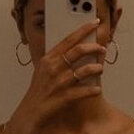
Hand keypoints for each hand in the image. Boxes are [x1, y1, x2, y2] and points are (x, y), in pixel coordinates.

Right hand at [11, 18, 105, 133]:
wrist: (31, 111)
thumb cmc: (39, 90)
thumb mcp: (43, 70)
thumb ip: (55, 59)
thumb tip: (71, 48)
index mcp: (48, 59)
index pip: (69, 39)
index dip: (84, 29)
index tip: (95, 23)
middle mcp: (54, 68)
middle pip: (78, 51)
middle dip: (94, 47)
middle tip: (102, 48)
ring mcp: (60, 83)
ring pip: (84, 70)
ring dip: (96, 68)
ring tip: (100, 68)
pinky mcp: (65, 97)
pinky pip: (84, 91)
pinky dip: (93, 90)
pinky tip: (97, 89)